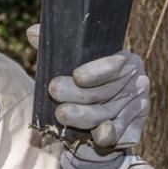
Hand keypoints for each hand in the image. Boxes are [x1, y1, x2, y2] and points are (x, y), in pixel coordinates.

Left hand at [27, 24, 159, 168]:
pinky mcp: (135, 129)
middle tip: (54, 91)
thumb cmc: (87, 82)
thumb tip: (32, 32)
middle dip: (78, 94)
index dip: (96, 71)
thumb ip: (57, 47)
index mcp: (125, 61)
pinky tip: (99, 136)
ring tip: (61, 114)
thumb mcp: (74, 63)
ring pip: (107, 113)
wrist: (103, 113)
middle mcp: (135, 82)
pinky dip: (111, 135)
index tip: (77, 76)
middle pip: (103, 91)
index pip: (112, 64)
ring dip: (84, 116)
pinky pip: (123, 133)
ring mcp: (136, 107)